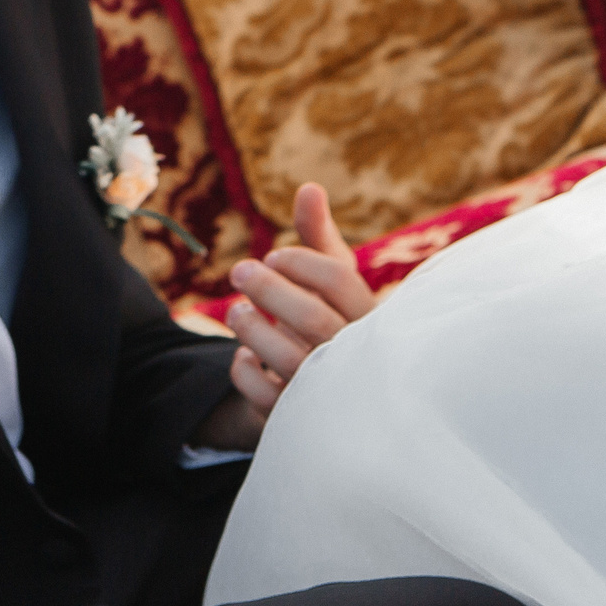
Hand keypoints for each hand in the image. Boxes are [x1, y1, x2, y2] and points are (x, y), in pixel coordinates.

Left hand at [190, 184, 374, 450]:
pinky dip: (246, 373)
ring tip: (236, 311)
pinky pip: (266, 399)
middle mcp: (355, 355)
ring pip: (290, 361)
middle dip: (269, 288)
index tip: (274, 255)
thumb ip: (319, 237)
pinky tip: (244, 357)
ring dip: (254, 329)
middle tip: (239, 270)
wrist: (336, 395)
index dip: (300, 260)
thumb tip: (308, 187)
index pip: (339, 280)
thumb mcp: (331, 280)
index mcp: (368, 316)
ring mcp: (329, 391)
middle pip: (312, 318)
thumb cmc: (335, 320)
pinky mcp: (300, 418)